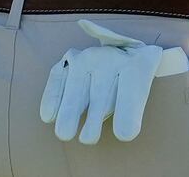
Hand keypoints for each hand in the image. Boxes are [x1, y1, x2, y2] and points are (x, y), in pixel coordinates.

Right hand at [38, 20, 188, 143]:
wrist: (124, 50)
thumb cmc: (130, 81)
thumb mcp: (139, 91)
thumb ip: (131, 111)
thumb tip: (125, 133)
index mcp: (138, 64)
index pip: (132, 90)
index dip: (127, 112)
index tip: (124, 135)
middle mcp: (112, 57)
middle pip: (102, 90)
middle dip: (94, 116)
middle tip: (88, 139)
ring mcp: (89, 56)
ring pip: (77, 84)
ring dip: (70, 110)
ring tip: (65, 134)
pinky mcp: (70, 59)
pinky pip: (58, 76)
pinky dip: (52, 95)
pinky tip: (49, 116)